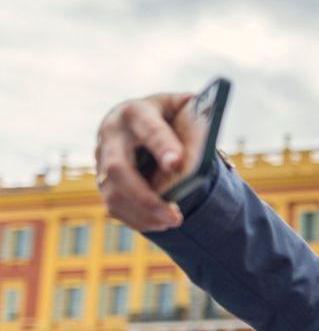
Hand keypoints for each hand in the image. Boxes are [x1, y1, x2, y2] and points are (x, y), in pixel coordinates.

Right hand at [95, 93, 192, 231]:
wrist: (136, 118)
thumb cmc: (167, 114)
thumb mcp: (182, 107)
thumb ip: (194, 118)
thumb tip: (205, 136)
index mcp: (136, 112)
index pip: (148, 129)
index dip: (162, 146)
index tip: (176, 163)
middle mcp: (112, 134)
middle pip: (117, 169)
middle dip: (146, 197)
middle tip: (176, 216)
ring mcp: (101, 159)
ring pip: (113, 193)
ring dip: (144, 213)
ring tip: (173, 221)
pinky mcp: (102, 179)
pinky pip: (114, 206)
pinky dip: (138, 219)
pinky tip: (160, 223)